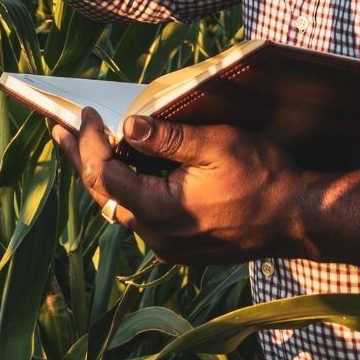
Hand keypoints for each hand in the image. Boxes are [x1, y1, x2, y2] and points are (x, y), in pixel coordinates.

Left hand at [53, 109, 317, 265]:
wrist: (299, 218)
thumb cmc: (264, 177)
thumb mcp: (217, 144)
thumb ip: (168, 137)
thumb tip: (128, 125)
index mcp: (163, 212)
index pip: (107, 176)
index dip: (90, 143)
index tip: (85, 114)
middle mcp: (159, 236)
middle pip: (105, 196)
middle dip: (82, 159)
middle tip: (60, 130)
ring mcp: (169, 245)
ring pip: (120, 207)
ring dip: (102, 174)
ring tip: (84, 144)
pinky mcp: (180, 245)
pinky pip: (140, 215)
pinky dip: (126, 188)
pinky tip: (124, 166)